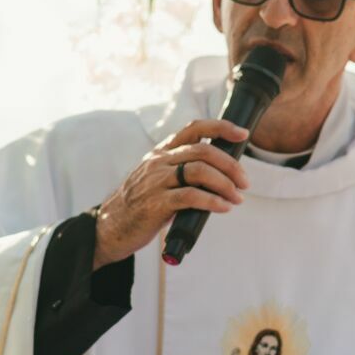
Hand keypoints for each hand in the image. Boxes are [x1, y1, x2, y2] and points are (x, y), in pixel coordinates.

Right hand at [94, 119, 251, 267]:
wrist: (110, 228)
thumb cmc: (140, 205)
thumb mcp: (158, 179)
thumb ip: (183, 172)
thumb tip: (219, 174)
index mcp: (162, 152)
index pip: (194, 128)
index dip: (221, 127)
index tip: (242, 134)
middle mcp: (159, 161)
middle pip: (203, 150)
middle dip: (230, 164)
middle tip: (245, 181)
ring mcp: (156, 181)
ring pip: (199, 171)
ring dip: (225, 184)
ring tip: (237, 198)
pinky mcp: (156, 203)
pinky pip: (191, 196)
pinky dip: (213, 201)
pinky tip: (223, 208)